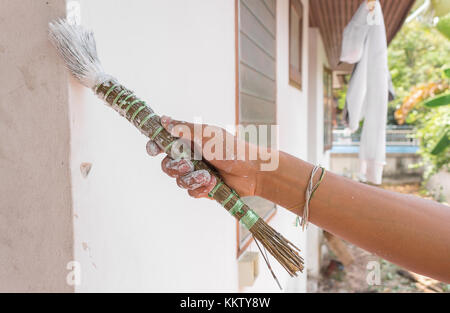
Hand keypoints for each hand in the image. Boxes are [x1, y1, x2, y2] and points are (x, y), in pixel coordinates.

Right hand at [146, 116, 261, 198]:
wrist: (251, 171)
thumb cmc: (231, 148)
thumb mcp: (207, 135)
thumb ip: (184, 129)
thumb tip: (163, 119)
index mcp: (189, 141)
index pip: (164, 143)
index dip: (155, 146)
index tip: (154, 149)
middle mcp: (190, 157)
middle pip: (166, 164)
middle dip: (175, 166)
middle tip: (187, 164)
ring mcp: (195, 173)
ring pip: (178, 180)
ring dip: (191, 178)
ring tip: (207, 175)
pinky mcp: (202, 187)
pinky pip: (190, 191)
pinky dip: (200, 188)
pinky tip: (212, 183)